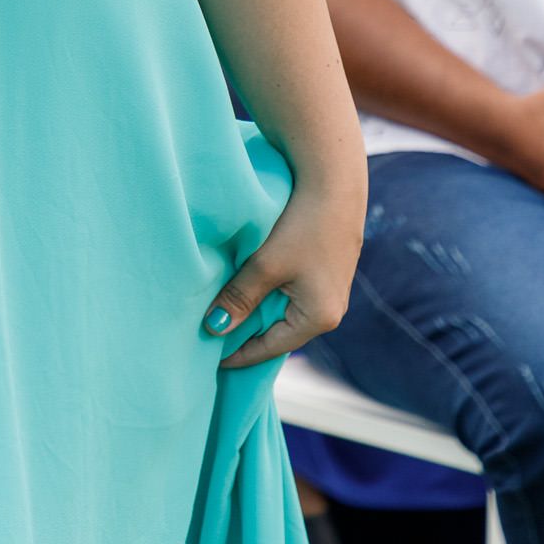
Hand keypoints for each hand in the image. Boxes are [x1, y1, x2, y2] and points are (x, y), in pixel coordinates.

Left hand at [205, 181, 364, 370]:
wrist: (333, 181)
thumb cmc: (301, 225)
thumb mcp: (264, 265)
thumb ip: (239, 299)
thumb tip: (213, 328)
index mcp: (319, 318)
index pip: (271, 348)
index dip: (239, 355)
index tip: (210, 361)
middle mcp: (332, 311)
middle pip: (280, 333)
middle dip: (248, 336)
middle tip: (214, 341)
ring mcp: (331, 291)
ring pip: (286, 313)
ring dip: (258, 313)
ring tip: (228, 315)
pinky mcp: (327, 271)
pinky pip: (293, 295)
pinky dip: (270, 296)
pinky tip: (250, 288)